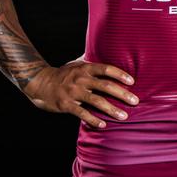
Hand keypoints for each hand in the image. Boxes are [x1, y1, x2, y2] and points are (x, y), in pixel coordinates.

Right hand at [22, 58, 136, 128]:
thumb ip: (92, 62)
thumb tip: (109, 52)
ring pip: (96, 101)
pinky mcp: (66, 104)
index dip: (120, 74)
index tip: (132, 81)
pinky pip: (82, 113)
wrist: (40, 84)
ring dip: (111, 109)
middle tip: (135, 101)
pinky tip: (103, 125)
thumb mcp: (76, 64)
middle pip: (105, 86)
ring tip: (124, 116)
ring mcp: (73, 92)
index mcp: (85, 68)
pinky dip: (93, 119)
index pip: (106, 69)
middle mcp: (81, 79)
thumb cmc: (63, 74)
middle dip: (122, 94)